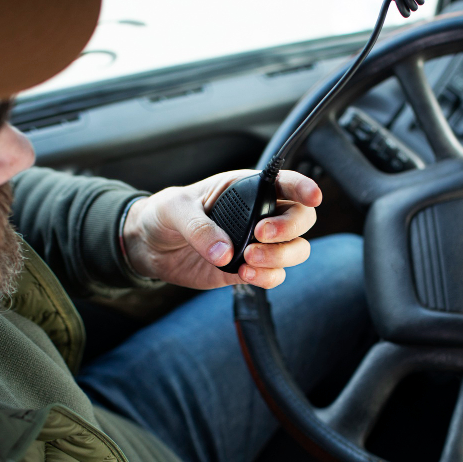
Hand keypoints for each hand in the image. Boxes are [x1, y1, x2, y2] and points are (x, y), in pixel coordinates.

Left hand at [121, 169, 320, 289]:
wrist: (149, 246)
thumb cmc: (164, 214)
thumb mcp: (175, 209)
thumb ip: (200, 228)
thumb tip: (225, 252)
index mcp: (247, 188)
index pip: (286, 184)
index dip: (304, 188)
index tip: (312, 197)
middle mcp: (260, 215)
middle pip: (301, 219)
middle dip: (289, 228)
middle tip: (260, 234)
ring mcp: (257, 244)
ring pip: (295, 250)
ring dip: (280, 256)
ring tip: (248, 258)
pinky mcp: (248, 269)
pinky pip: (273, 275)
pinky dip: (267, 277)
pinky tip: (245, 273)